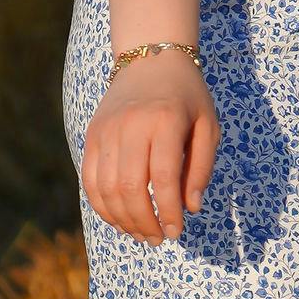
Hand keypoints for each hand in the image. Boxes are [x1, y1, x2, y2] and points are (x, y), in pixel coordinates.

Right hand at [82, 52, 220, 242]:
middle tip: (158, 239)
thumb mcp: (208, 125)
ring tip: (141, 234)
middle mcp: (131, 125)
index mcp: (165, 121)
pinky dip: (102, 206)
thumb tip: (190, 207)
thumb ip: (202, 167)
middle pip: (130, 187)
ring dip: (123, 219)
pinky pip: (90, 179)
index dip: (169, 212)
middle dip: (144, 222)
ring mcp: (107, 130)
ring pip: (106, 188)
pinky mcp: (92, 135)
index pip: (164, 178)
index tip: (176, 231)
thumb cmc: (186, 96)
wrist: (150, 59)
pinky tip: (120, 219)